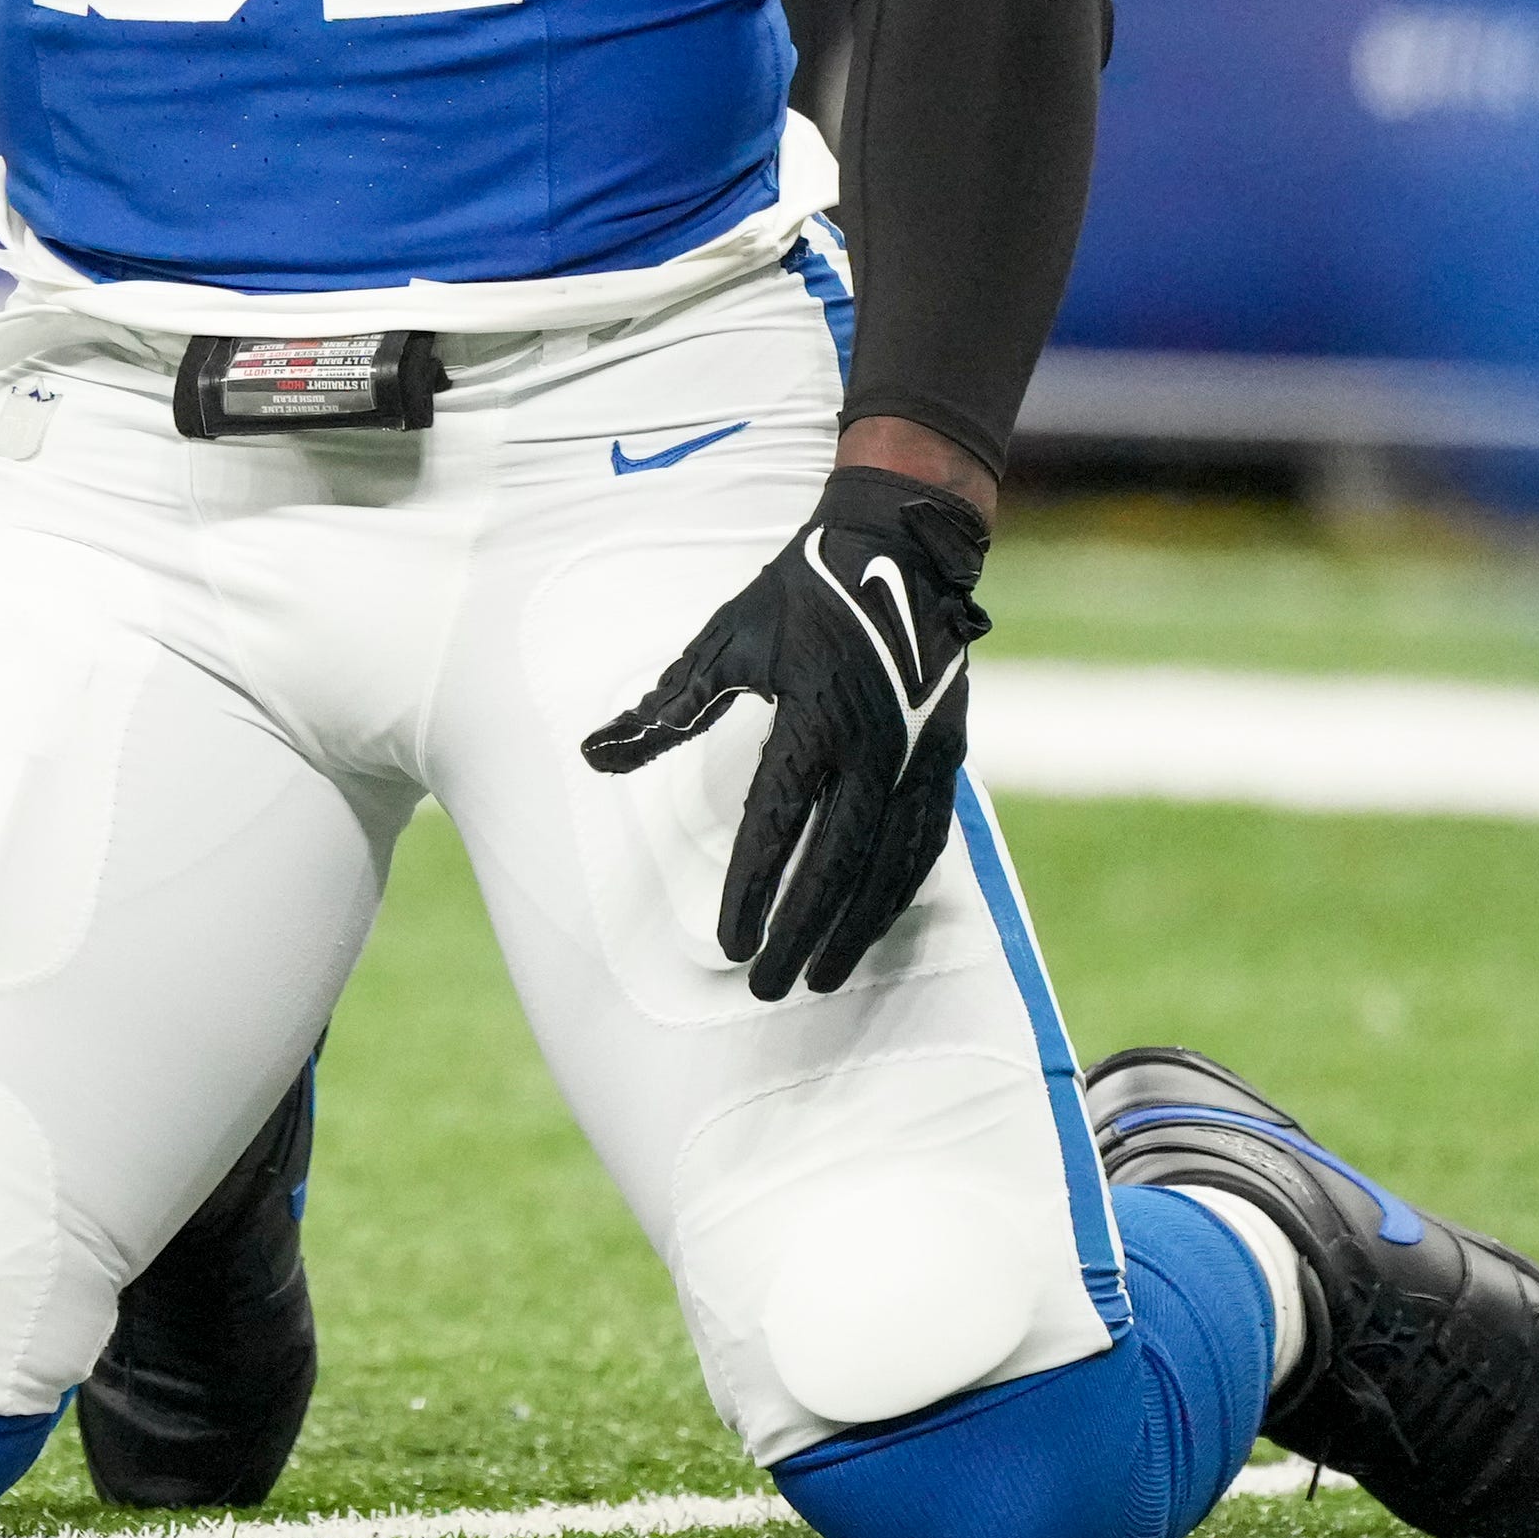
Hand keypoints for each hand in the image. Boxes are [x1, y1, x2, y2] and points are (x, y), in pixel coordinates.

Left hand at [581, 467, 992, 999]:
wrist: (903, 549)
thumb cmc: (801, 594)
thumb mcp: (725, 641)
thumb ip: (664, 709)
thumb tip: (592, 754)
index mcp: (814, 721)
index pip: (776, 828)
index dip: (752, 892)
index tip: (729, 945)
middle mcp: (873, 750)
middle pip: (834, 867)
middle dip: (799, 934)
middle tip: (767, 988)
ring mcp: (918, 759)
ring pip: (887, 869)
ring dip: (853, 931)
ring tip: (819, 977)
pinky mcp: (946, 760)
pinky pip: (923, 846)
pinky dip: (897, 895)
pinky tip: (873, 927)